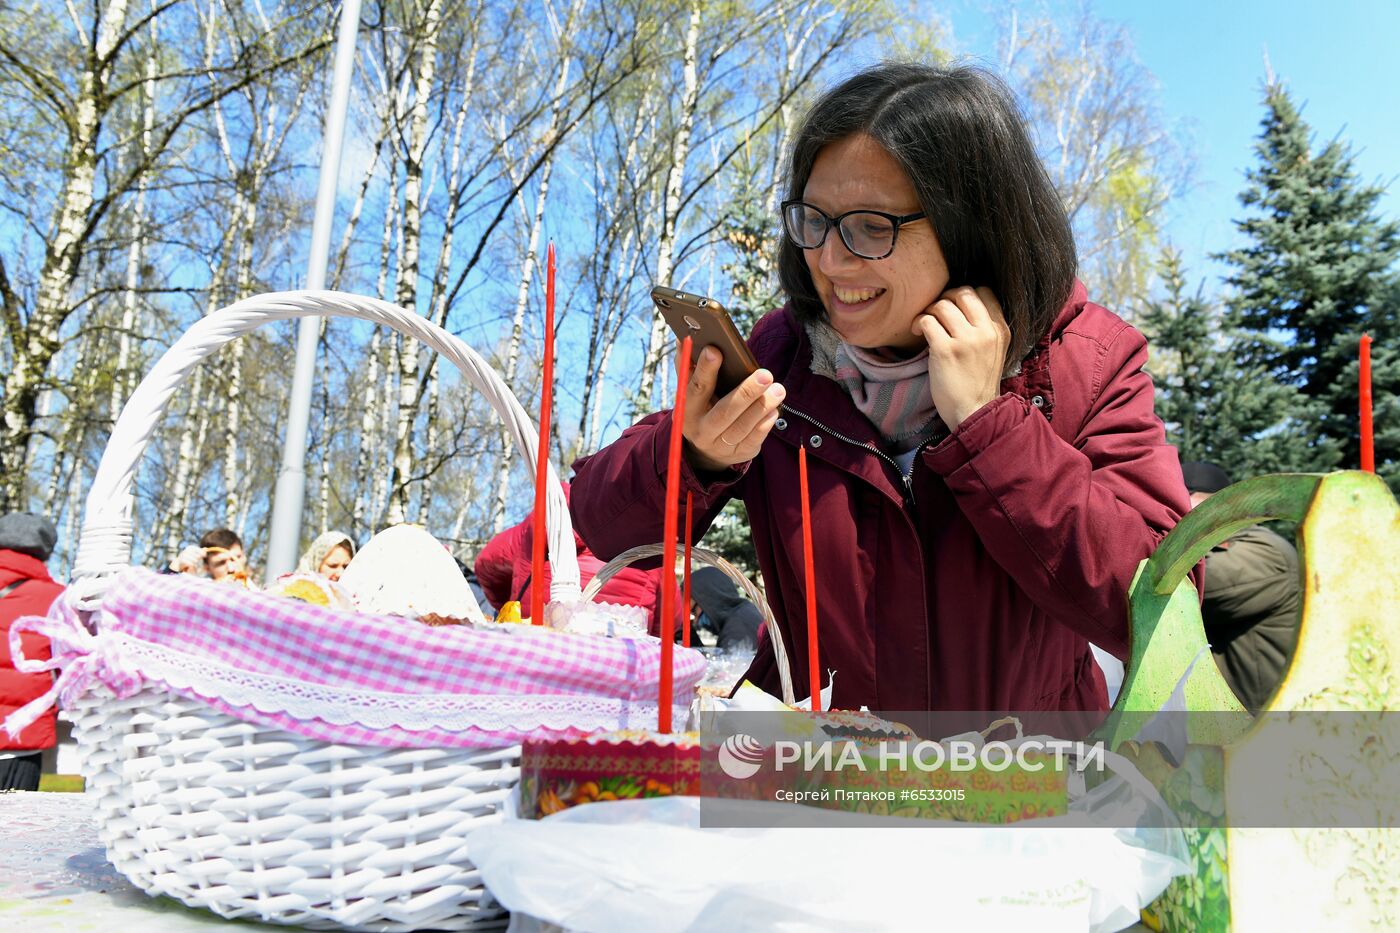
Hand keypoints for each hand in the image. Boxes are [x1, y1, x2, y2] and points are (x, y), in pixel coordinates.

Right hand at [682, 347, 785, 470]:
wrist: (706, 448)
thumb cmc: (702, 407)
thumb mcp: (692, 392)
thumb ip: (688, 367)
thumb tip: (685, 340)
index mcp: (686, 410)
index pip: (695, 388)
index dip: (704, 369)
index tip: (716, 349)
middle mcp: (701, 430)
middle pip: (724, 411)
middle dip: (746, 392)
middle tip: (765, 374)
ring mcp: (719, 445)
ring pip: (742, 426)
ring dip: (762, 407)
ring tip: (778, 389)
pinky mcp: (738, 453)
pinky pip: (754, 439)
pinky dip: (766, 423)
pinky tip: (774, 408)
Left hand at [911, 286, 1011, 429]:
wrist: (974, 412)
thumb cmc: (978, 384)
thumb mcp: (994, 351)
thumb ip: (984, 329)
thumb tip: (959, 305)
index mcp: (1000, 330)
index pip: (984, 291)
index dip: (964, 295)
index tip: (953, 308)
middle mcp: (986, 331)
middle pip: (963, 292)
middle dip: (944, 298)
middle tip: (935, 313)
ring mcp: (966, 340)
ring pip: (942, 305)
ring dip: (928, 311)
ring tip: (923, 325)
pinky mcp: (946, 350)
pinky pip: (927, 321)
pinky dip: (918, 323)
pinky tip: (916, 333)